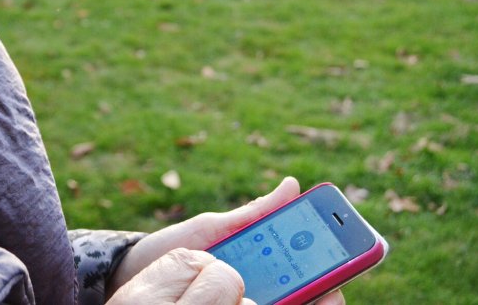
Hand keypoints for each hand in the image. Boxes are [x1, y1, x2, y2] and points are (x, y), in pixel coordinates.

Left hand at [107, 177, 344, 304]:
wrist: (130, 278)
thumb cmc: (174, 251)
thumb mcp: (212, 229)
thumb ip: (253, 215)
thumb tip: (292, 185)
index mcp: (265, 270)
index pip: (313, 273)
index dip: (338, 268)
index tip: (348, 255)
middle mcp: (262, 295)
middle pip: (311, 298)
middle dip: (325, 290)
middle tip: (328, 288)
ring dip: (299, 302)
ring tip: (292, 296)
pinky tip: (256, 303)